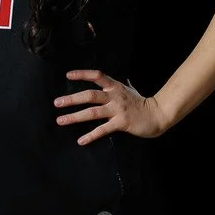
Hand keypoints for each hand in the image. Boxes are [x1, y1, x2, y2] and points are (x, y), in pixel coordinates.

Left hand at [54, 70, 169, 145]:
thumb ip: (126, 85)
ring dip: (74, 117)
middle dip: (71, 99)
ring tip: (61, 121)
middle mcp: (115, 97)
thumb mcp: (133, 91)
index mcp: (116, 87)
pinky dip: (90, 136)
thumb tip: (125, 80)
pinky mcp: (121, 123)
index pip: (97, 76)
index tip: (68, 75)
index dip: (82, 74)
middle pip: (89, 95)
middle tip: (57, 103)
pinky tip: (80, 141)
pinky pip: (103, 130)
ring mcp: (118, 110)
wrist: (158, 114)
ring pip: (92, 112)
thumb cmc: (144, 103)